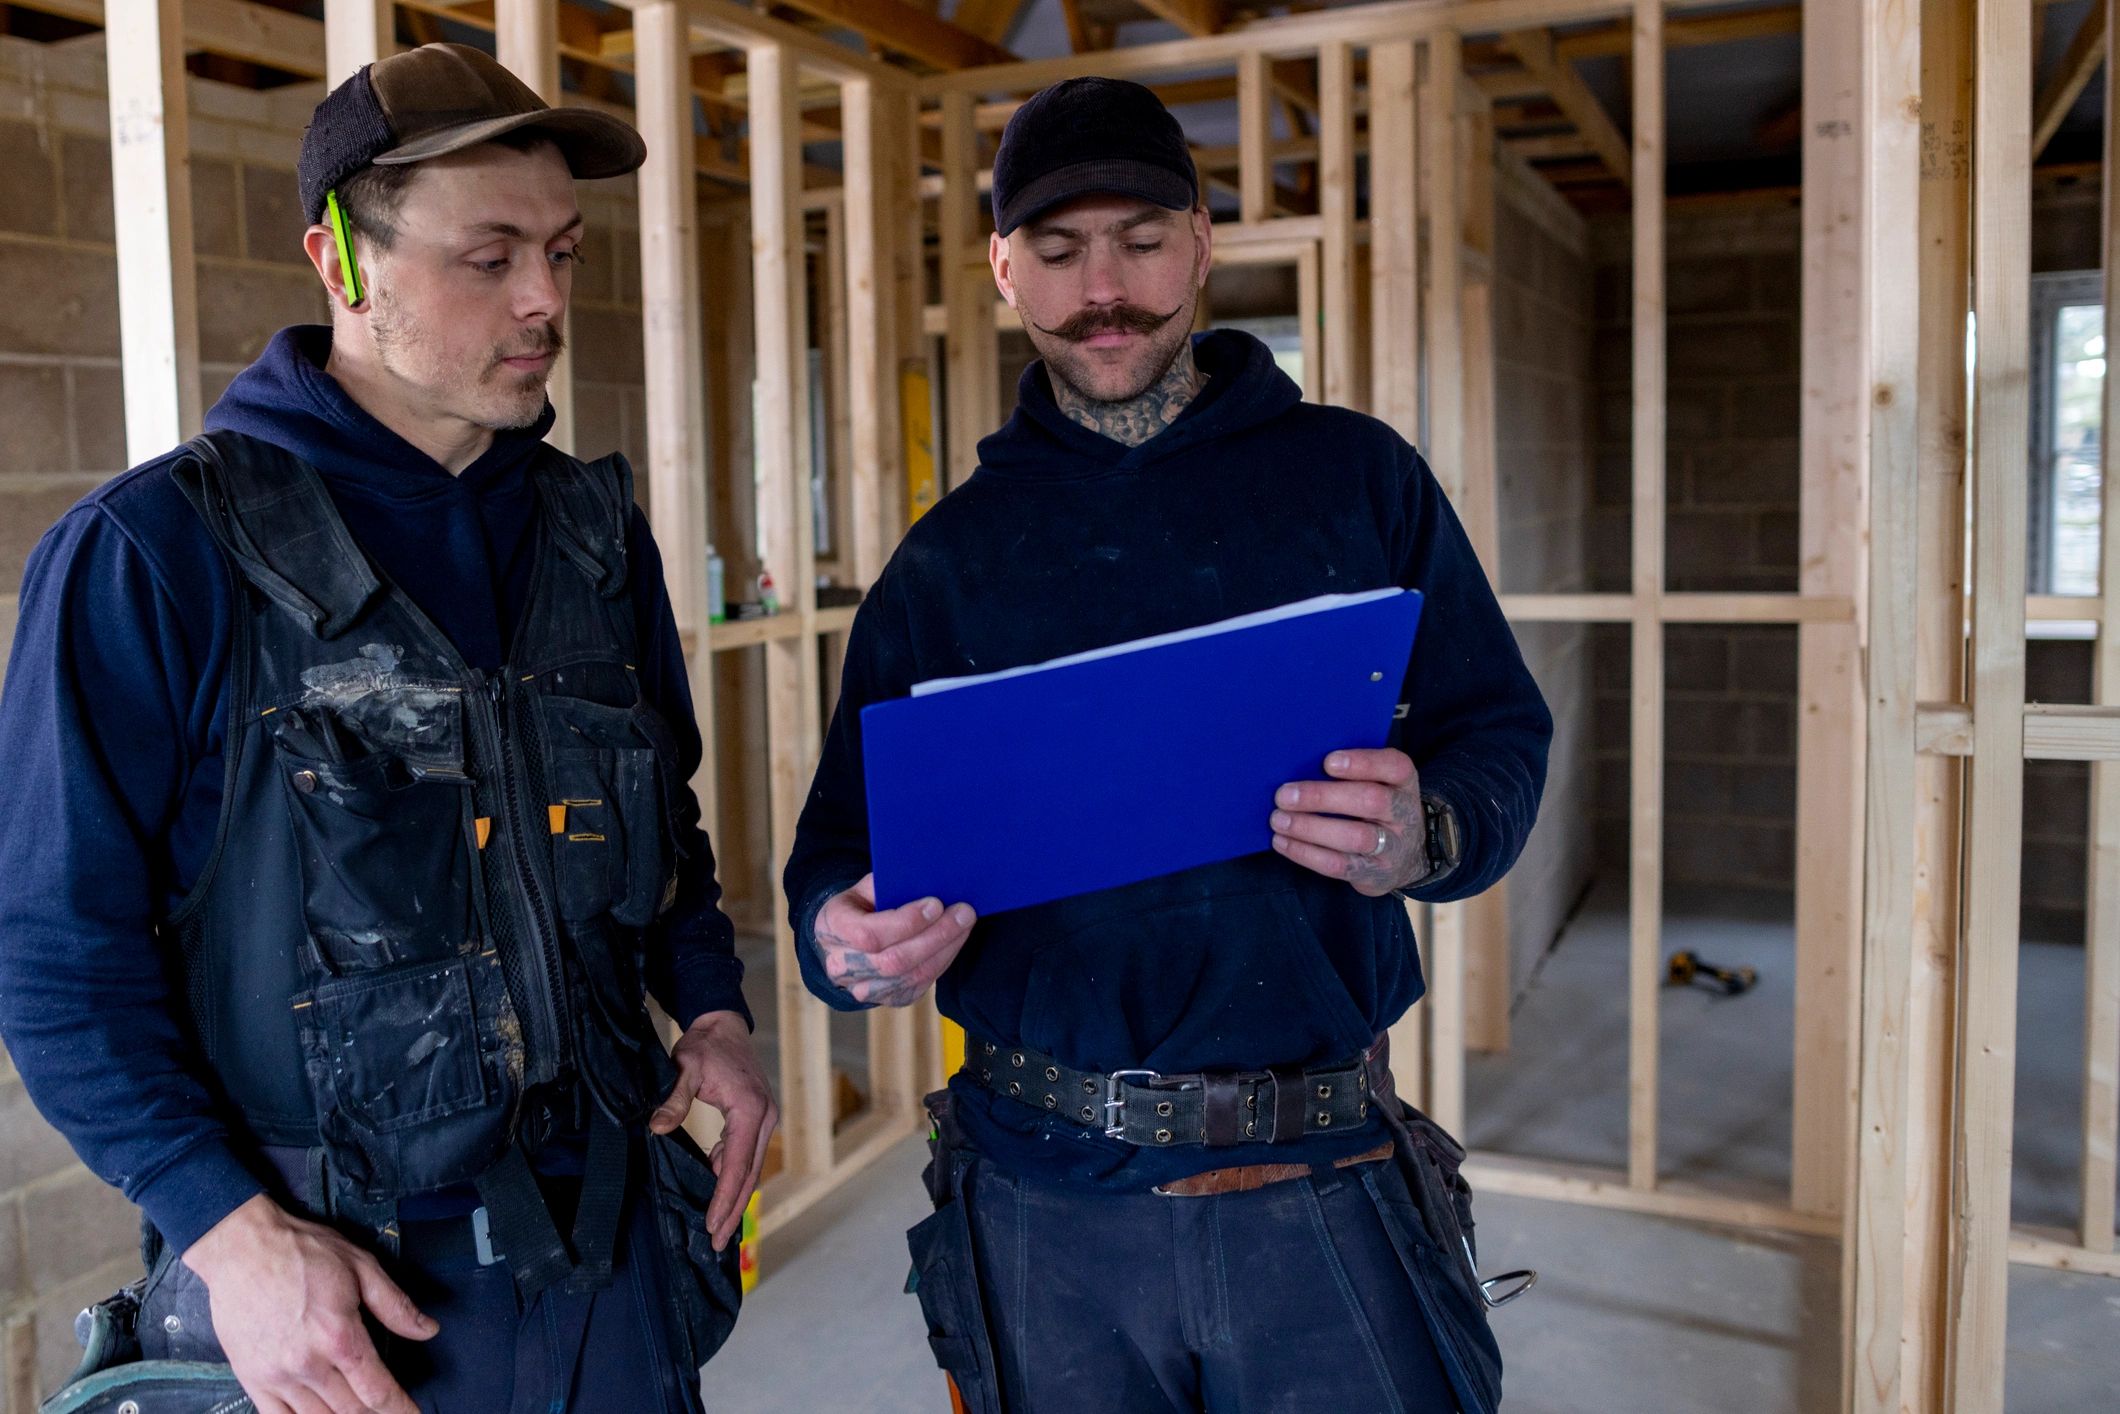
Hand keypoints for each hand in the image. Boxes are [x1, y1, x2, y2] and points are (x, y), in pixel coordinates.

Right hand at [183, 1193, 434, 1413]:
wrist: (241, 1249)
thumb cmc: (303, 1251)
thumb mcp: (361, 1266)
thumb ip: (395, 1305)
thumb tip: (428, 1330)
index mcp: (339, 1337)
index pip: (377, 1391)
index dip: (399, 1408)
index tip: (412, 1413)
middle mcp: (308, 1364)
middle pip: (351, 1410)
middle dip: (374, 1413)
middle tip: (387, 1409)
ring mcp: (276, 1376)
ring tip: (357, 1412)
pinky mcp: (251, 1379)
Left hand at [648, 1010, 778, 1250]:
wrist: (723, 1025)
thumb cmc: (705, 1045)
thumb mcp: (685, 1067)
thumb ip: (674, 1099)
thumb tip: (658, 1128)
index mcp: (749, 1109)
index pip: (737, 1164)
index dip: (725, 1198)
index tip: (713, 1225)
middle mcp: (763, 1119)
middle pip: (749, 1174)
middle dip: (733, 1210)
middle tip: (717, 1242)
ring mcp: (763, 1121)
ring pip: (750, 1169)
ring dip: (734, 1197)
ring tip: (717, 1227)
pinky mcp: (756, 1121)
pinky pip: (745, 1156)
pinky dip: (732, 1176)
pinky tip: (715, 1189)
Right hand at [811, 874, 976, 1007]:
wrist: (846, 937)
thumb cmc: (861, 905)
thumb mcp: (865, 887)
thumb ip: (889, 886)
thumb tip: (928, 882)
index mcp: (832, 928)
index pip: (868, 934)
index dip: (905, 922)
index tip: (936, 904)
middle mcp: (841, 965)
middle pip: (894, 961)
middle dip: (935, 935)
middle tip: (963, 913)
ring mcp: (862, 987)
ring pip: (911, 976)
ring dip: (945, 949)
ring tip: (965, 924)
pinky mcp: (887, 998)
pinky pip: (920, 985)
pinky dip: (942, 962)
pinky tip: (955, 941)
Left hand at [1268, 748, 1429, 897]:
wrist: (1407, 857)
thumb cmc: (1377, 808)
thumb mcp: (1377, 783)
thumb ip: (1351, 772)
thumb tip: (1299, 764)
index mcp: (1404, 782)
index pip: (1395, 767)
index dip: (1363, 763)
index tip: (1328, 762)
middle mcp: (1404, 813)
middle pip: (1371, 801)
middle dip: (1323, 797)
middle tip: (1284, 796)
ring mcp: (1393, 847)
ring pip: (1355, 836)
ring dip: (1310, 828)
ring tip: (1279, 820)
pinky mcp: (1375, 874)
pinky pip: (1339, 865)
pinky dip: (1306, 853)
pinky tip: (1282, 842)